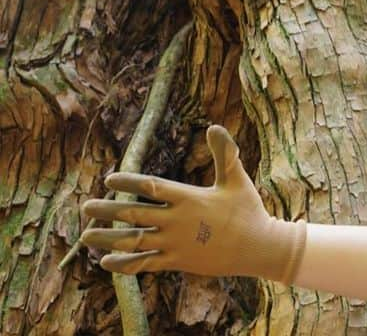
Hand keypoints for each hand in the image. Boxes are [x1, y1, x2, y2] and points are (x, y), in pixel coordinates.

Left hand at [80, 125, 306, 282]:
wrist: (258, 247)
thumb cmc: (247, 209)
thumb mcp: (236, 178)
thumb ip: (224, 152)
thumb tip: (214, 125)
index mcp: (189, 197)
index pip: (151, 186)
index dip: (128, 181)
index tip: (109, 178)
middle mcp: (177, 221)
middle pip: (134, 214)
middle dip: (107, 210)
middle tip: (85, 207)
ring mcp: (174, 244)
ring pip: (133, 241)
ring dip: (107, 239)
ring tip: (85, 236)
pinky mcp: (176, 262)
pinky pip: (144, 264)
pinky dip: (123, 265)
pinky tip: (105, 263)